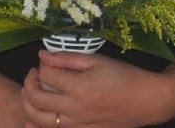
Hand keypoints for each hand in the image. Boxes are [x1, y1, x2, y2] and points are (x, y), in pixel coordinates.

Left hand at [19, 51, 174, 127]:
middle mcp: (75, 108)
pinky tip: (29, 120)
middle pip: (36, 98)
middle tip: (33, 74)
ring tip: (33, 92)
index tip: (44, 61)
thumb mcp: (98, 60)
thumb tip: (43, 54)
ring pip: (39, 118)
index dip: (41, 65)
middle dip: (29, 83)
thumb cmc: (125, 77)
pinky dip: (36, 126)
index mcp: (80, 87)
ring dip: (29, 104)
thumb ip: (68, 58)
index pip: (46, 74)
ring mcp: (77, 123)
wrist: (145, 101)